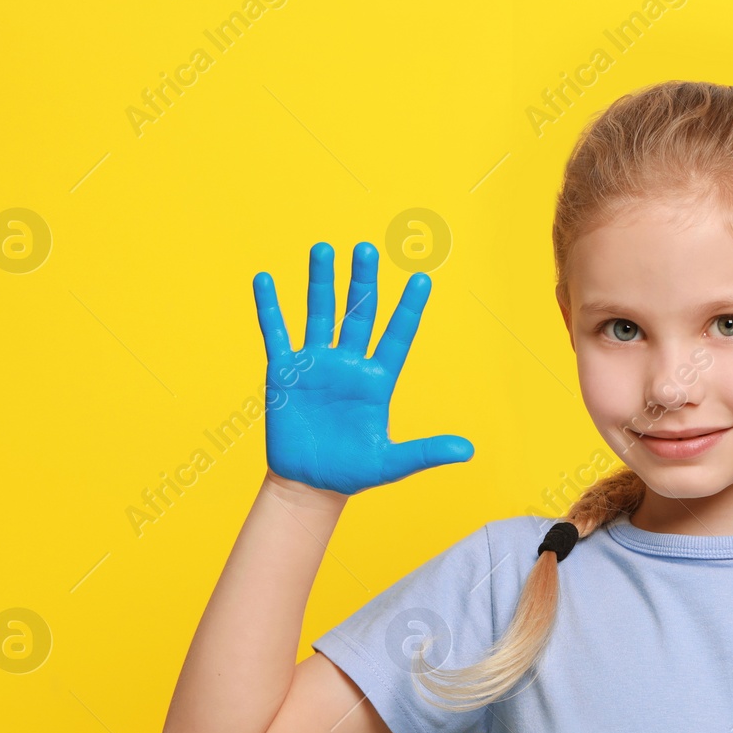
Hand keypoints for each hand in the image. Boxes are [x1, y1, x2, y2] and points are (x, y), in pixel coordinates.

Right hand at [252, 241, 473, 495]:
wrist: (310, 484)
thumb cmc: (353, 472)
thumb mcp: (391, 463)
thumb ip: (426, 452)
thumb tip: (467, 451)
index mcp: (376, 380)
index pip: (396, 336)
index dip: (408, 308)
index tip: (422, 279)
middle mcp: (348, 364)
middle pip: (358, 314)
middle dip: (362, 282)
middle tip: (366, 248)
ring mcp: (316, 365)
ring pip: (319, 314)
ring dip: (320, 283)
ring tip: (323, 249)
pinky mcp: (285, 373)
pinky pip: (276, 334)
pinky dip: (270, 308)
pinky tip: (265, 279)